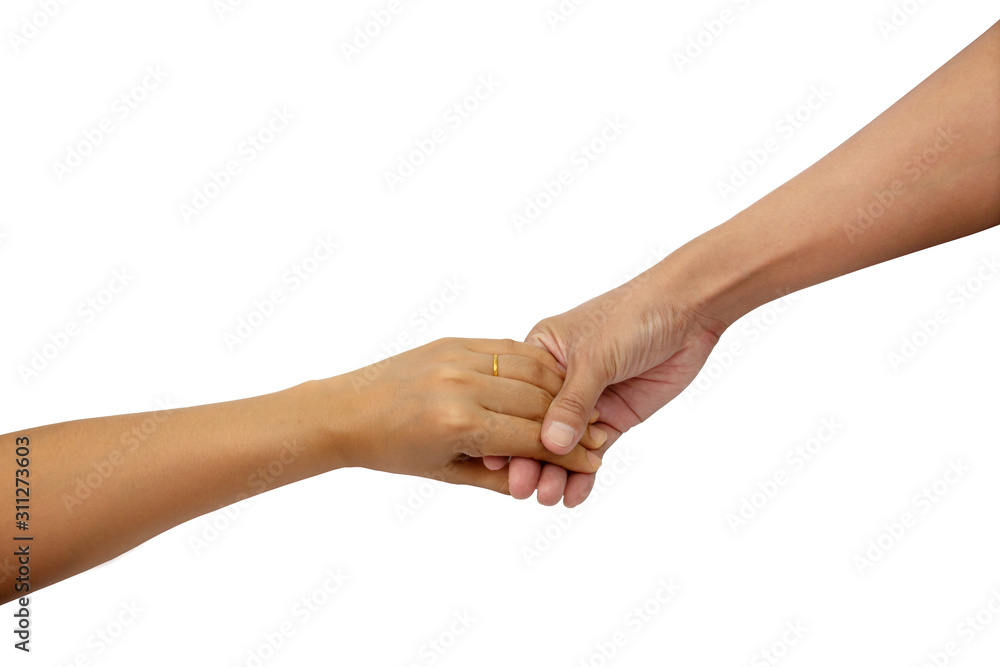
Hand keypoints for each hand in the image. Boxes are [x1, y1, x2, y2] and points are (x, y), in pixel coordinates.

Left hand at [332, 337, 603, 493]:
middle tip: (597, 437)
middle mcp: (461, 386)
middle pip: (540, 402)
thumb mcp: (446, 473)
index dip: (568, 454)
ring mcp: (457, 358)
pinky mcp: (453, 341)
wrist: (346, 411)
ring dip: (561, 391)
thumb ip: (496, 475)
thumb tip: (540, 478)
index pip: (532, 439)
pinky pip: (508, 348)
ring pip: (530, 370)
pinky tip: (551, 380)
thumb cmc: (391, 451)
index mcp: (459, 425)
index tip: (593, 462)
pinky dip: (536, 365)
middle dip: (574, 423)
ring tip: (581, 409)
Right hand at [483, 274, 725, 505]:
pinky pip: (594, 451)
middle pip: (538, 426)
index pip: (517, 399)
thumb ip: (572, 403)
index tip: (495, 463)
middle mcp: (559, 380)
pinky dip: (584, 474)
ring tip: (549, 496)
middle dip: (531, 458)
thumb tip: (551, 446)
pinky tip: (573, 495)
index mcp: (542, 353)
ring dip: (556, 471)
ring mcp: (588, 401)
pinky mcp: (615, 416)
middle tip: (524, 488)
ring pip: (565, 444)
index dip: (507, 430)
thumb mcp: (594, 357)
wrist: (687, 311)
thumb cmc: (633, 315)